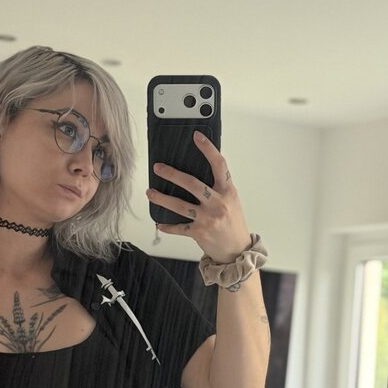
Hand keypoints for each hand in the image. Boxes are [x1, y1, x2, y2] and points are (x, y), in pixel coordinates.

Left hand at [146, 131, 252, 262]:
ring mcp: (208, 219)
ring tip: (150, 192)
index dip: (208, 149)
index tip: (196, 136)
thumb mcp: (231, 201)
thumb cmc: (233, 224)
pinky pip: (179, 228)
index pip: (219, 165)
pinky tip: (159, 223)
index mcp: (227, 191)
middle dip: (172, 174)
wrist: (237, 251)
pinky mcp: (199, 233)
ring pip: (180, 205)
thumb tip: (197, 172)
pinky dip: (168, 226)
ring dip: (162, 198)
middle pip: (192, 183)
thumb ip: (218, 187)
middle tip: (158, 167)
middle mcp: (218, 203)